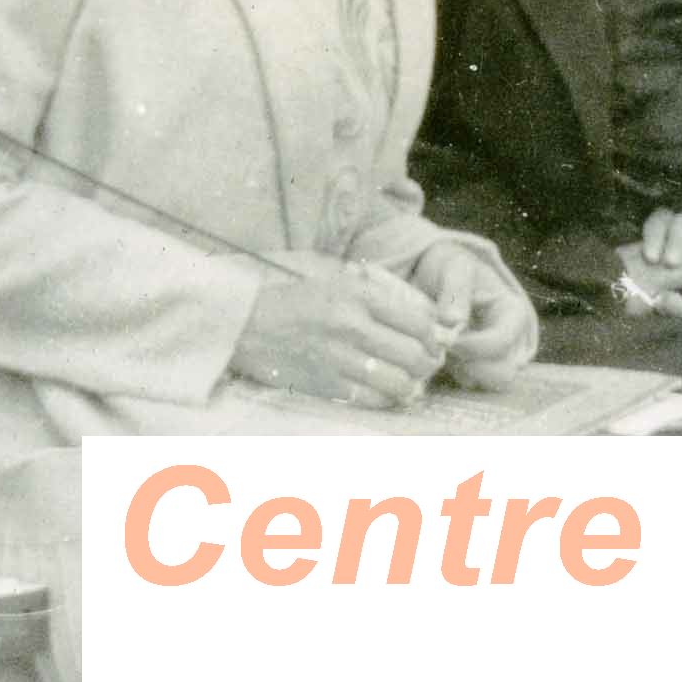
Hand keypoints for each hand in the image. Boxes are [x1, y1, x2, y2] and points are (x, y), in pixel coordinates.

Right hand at [228, 251, 446, 406]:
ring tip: (411, 383)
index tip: (436, 342)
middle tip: (428, 365)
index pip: (418, 320)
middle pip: (414, 354)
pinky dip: (385, 399)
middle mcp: (351, 325)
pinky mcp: (324, 384)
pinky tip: (387, 394)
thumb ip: (376, 294)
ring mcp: (338, 358)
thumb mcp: (335, 281)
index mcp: (357, 296)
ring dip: (410, 386)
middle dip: (429, 364)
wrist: (244, 324)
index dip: (435, 336)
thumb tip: (420, 315)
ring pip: (397, 382)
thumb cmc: (293, 301)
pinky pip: (371, 399)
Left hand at [408, 241, 538, 390]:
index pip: (501, 343)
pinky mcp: (481, 370)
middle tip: (445, 347)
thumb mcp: (453, 267)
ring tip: (445, 348)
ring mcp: (498, 358)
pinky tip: (444, 355)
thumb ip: (455, 291)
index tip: (446, 339)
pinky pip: (472, 386)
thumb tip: (453, 321)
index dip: (472, 346)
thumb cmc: (448, 268)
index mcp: (514, 313)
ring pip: (488, 383)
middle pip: (502, 373)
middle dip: (470, 365)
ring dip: (463, 372)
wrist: (432, 277)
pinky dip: (455, 376)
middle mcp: (513, 340)